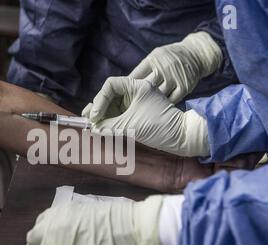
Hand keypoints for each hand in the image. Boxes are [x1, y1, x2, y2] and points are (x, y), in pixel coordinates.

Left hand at [26, 196, 167, 244]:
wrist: (130, 230)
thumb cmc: (118, 218)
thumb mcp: (87, 211)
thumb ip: (72, 221)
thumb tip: (70, 232)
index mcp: (60, 211)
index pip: (41, 223)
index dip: (47, 232)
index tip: (55, 237)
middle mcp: (52, 226)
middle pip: (33, 240)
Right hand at [82, 76, 209, 156]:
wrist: (182, 137)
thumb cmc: (160, 126)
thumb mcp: (131, 125)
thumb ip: (109, 126)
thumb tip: (94, 128)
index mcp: (137, 86)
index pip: (111, 85)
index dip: (100, 99)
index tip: (95, 115)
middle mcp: (136, 91)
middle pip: (110, 95)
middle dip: (98, 107)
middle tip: (85, 118)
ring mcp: (138, 103)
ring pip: (114, 105)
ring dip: (102, 115)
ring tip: (90, 124)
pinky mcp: (139, 113)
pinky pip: (120, 114)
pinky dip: (110, 120)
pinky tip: (101, 127)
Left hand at [129, 32, 221, 102]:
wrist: (196, 54)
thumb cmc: (169, 58)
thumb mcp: (155, 57)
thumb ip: (142, 70)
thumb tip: (124, 86)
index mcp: (153, 60)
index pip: (135, 77)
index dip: (126, 89)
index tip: (121, 99)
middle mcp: (163, 68)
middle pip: (145, 88)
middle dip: (134, 99)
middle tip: (127, 110)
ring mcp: (174, 78)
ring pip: (157, 97)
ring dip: (148, 105)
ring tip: (140, 113)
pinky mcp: (184, 87)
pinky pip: (170, 101)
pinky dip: (163, 107)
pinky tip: (158, 110)